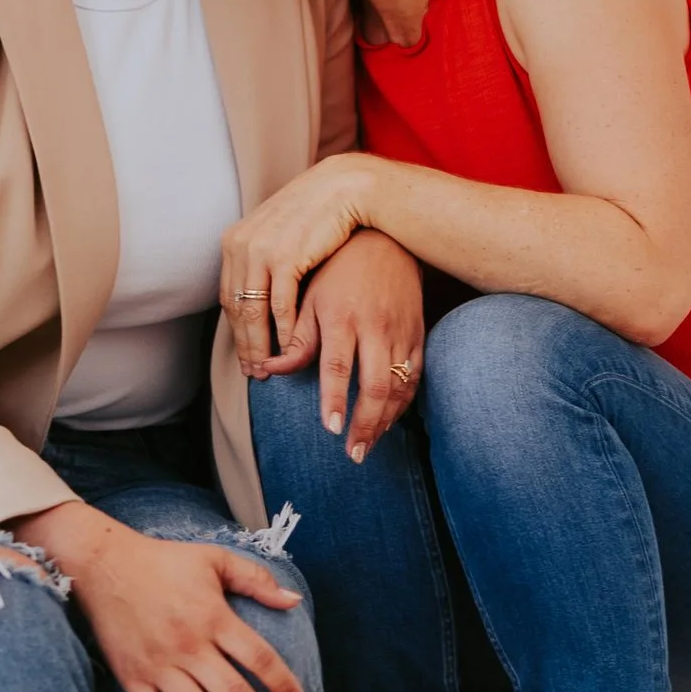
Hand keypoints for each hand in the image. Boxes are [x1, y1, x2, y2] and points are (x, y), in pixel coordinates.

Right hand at [12, 503, 307, 691]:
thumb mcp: (214, 559)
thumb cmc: (163, 560)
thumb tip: (294, 600)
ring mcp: (159, 665)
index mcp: (213, 617)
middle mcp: (189, 646)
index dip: (281, 681)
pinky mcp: (132, 676)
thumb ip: (256, 579)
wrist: (103, 564)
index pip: (258, 657)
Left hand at [222, 157, 385, 371]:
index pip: (229, 297)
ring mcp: (260, 251)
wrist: (343, 187)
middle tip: (255, 372)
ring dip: (261, 345)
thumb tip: (258, 293)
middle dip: (245, 345)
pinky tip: (290, 347)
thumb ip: (264, 260)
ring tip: (270, 368)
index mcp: (235, 240)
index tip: (247, 355)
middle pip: (237, 309)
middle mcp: (240, 246)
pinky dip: (283, 330)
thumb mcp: (279, 234)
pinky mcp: (284, 256)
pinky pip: (279, 305)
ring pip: (254, 312)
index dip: (236, 331)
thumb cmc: (316, 213)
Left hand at [262, 229, 424, 462]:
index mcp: (342, 316)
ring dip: (386, 420)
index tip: (331, 429)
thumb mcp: (311, 298)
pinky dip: (404, 402)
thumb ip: (297, 339)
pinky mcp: (418, 333)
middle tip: (355, 453)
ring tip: (370, 445)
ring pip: (399, 384)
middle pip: (375, 384)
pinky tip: (390, 420)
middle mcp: (374, 325)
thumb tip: (272, 370)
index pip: (338, 366)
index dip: (335, 399)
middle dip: (366, 423)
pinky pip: (414, 375)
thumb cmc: (339, 270)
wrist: (387, 239)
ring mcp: (400, 330)